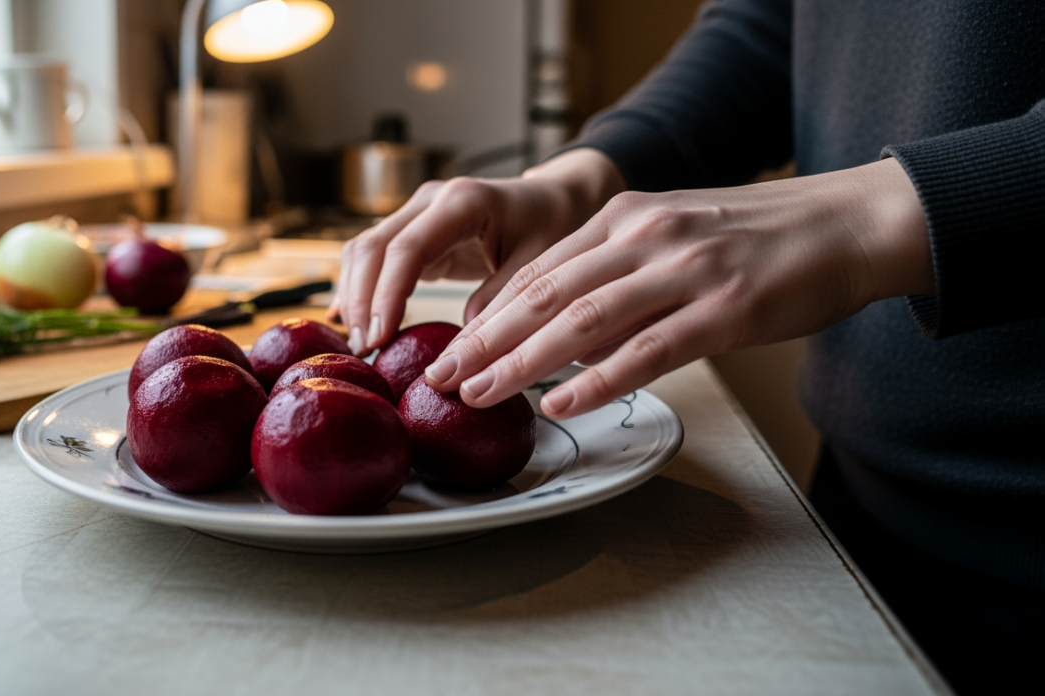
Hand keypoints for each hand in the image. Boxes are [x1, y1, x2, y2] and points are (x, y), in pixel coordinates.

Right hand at [328, 149, 624, 354]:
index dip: (386, 295)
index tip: (378, 337)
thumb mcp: (541, 260)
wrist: (553, 199)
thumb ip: (503, 294)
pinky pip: (372, 258)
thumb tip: (466, 341)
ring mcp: (416, 214)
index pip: (407, 248)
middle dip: (361, 301)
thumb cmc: (553, 225)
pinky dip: (358, 288)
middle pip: (372, 248)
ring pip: (363, 251)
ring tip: (359, 345)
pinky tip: (349, 322)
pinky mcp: (412, 233)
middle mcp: (430, 201)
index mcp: (462, 201)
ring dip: (354, 297)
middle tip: (362, 350)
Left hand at [423, 158, 933, 418]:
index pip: (538, 270)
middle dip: (486, 340)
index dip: (487, 314)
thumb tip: (564, 342)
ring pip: (584, 321)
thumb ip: (615, 278)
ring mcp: (685, 270)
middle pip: (545, 294)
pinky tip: (562, 402)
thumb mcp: (672, 236)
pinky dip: (598, 379)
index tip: (449, 347)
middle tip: (443, 376)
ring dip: (524, 361)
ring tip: (481, 394)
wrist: (847, 224)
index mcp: (625, 217)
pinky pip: (648, 350)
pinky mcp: (725, 309)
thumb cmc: (756, 239)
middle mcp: (646, 235)